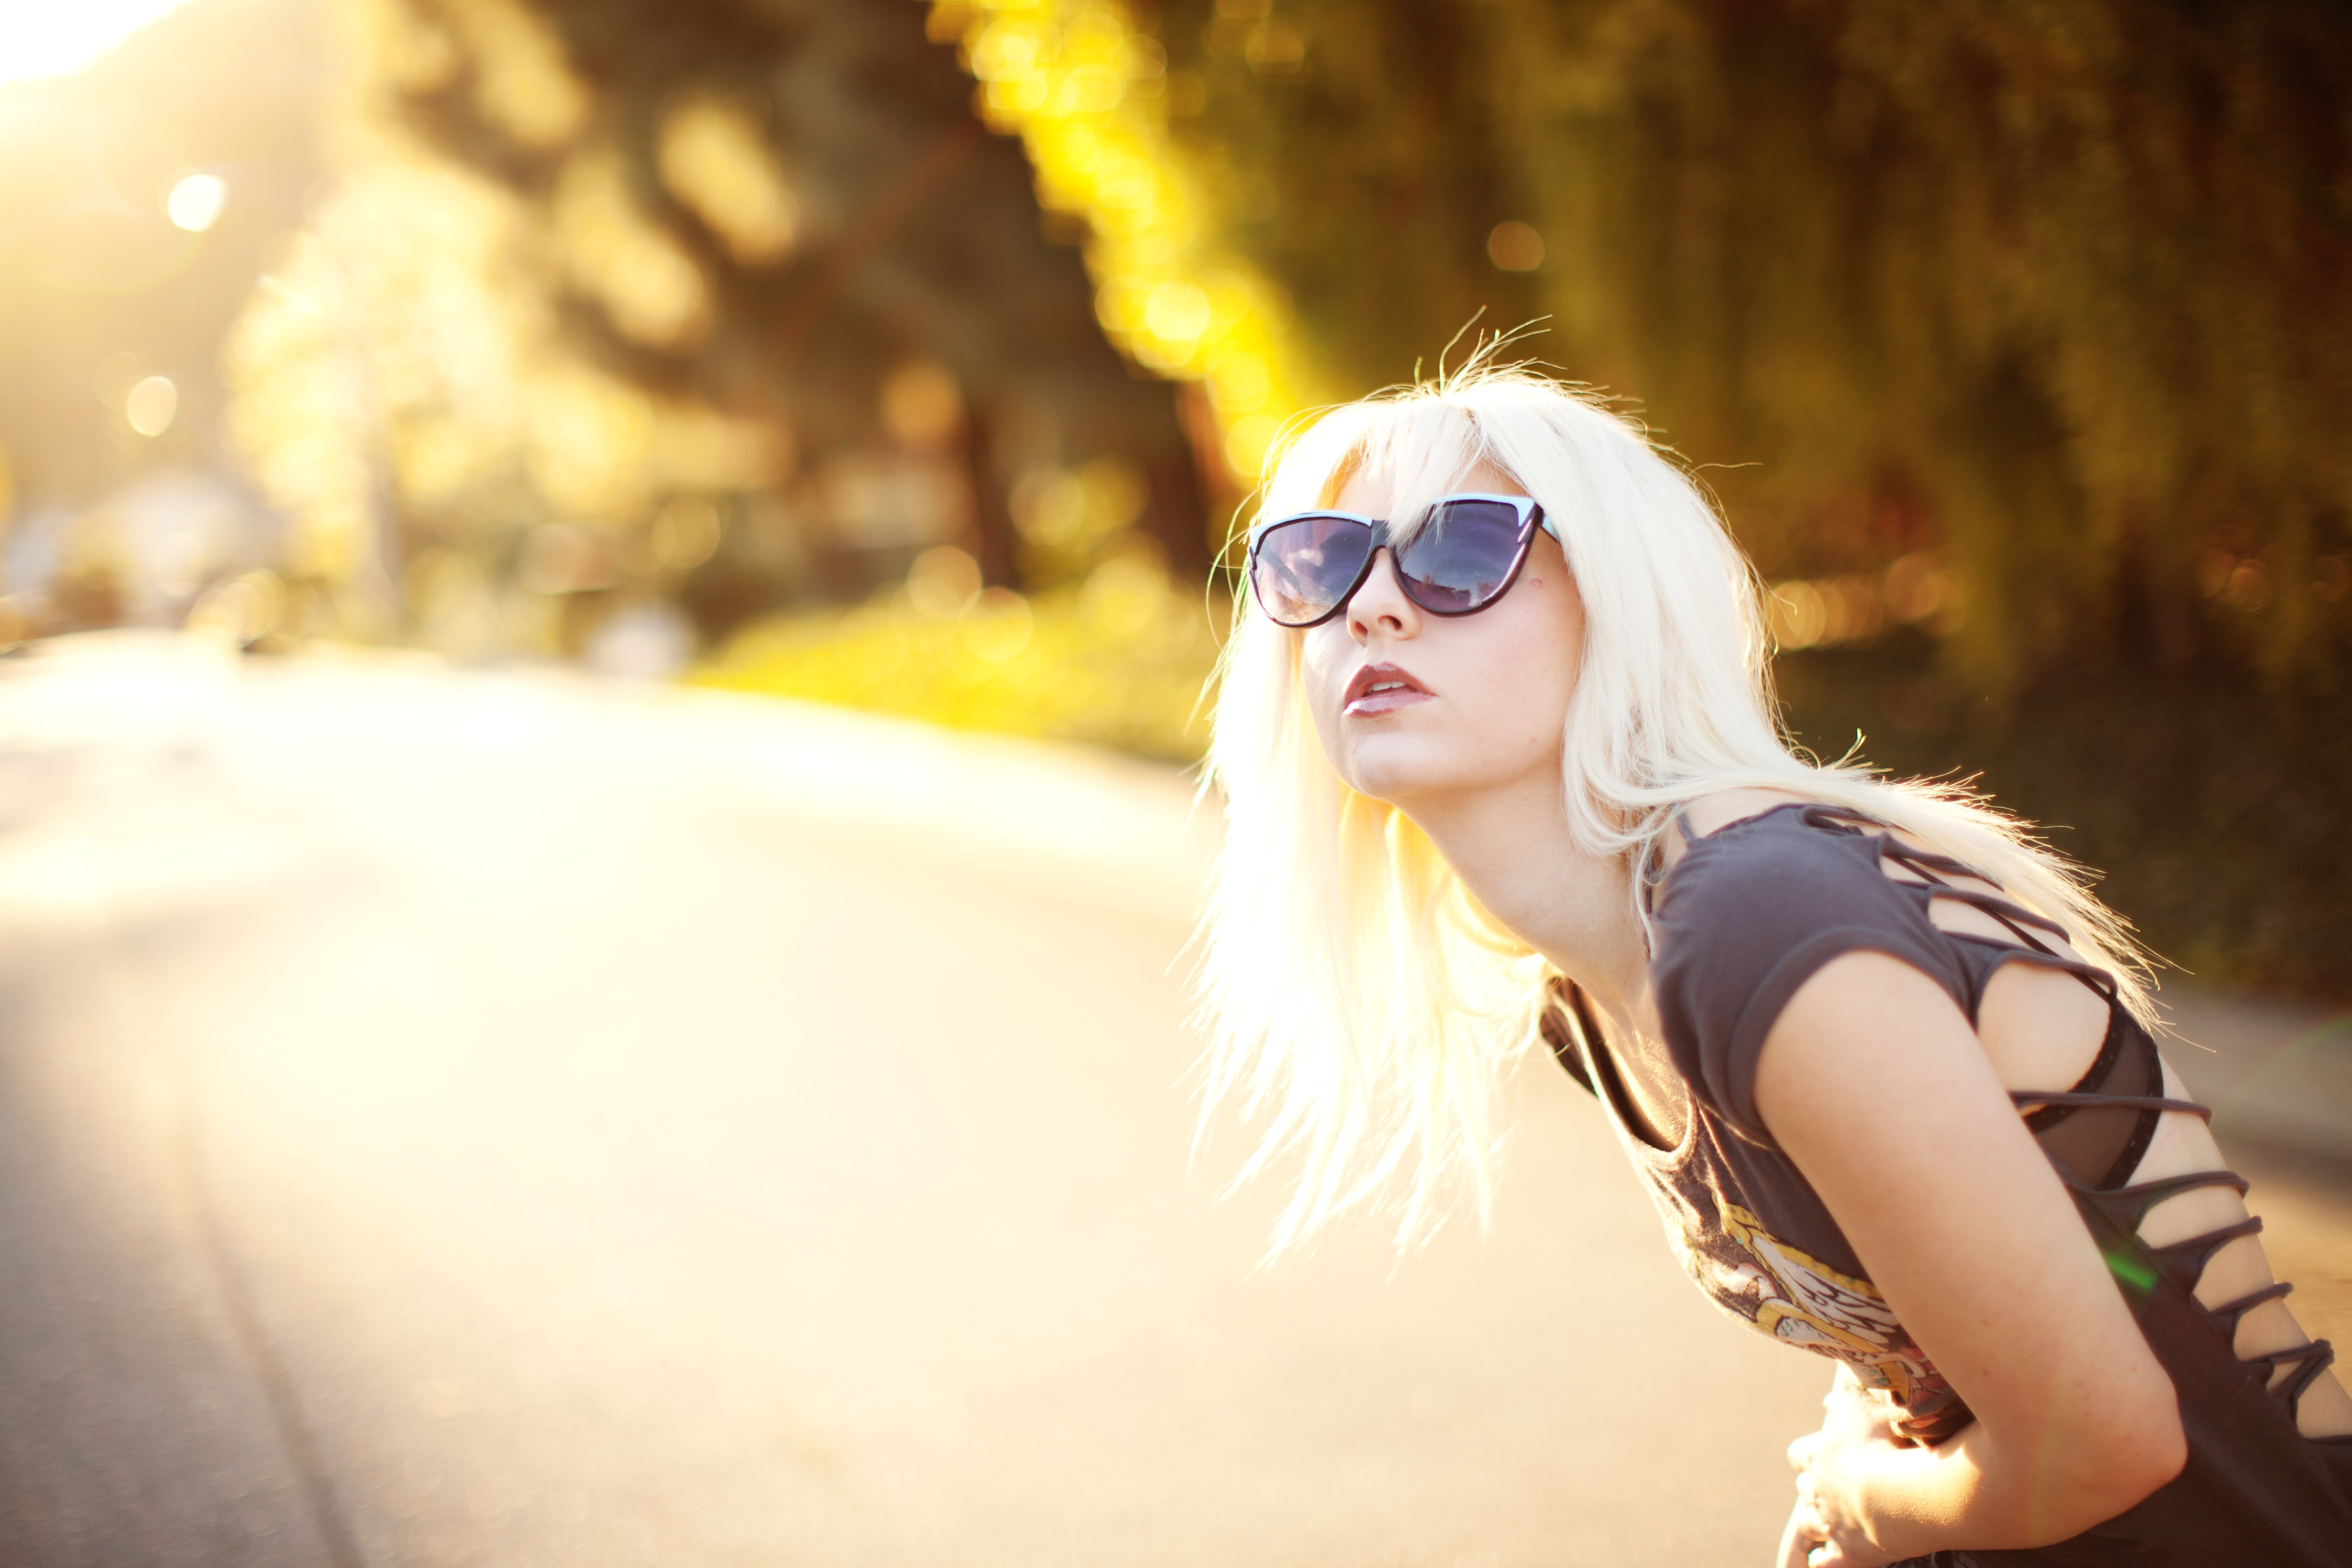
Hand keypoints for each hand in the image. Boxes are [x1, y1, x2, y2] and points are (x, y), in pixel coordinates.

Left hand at [1779, 1376, 1904, 1567]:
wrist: (1898, 1496)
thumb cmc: (1883, 1448)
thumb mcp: (1861, 1414)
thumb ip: (1842, 1406)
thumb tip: (1827, 1401)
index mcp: (1818, 1457)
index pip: (1798, 1455)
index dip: (1805, 1456)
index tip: (1814, 1456)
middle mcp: (1818, 1491)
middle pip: (1805, 1489)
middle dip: (1814, 1489)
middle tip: (1830, 1490)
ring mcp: (1830, 1524)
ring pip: (1809, 1524)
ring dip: (1815, 1523)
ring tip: (1825, 1525)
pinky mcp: (1846, 1553)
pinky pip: (1824, 1562)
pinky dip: (1821, 1562)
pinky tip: (1820, 1560)